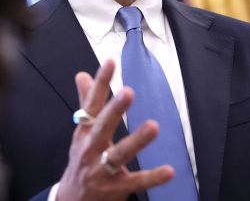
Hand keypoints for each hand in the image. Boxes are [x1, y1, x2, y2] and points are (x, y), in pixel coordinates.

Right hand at [56, 60, 173, 200]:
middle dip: (114, 110)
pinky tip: (169, 170)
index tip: (110, 62)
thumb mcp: (81, 132)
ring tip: (153, 126)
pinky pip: (136, 182)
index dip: (101, 83)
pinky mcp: (116, 188)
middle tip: (128, 91)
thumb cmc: (81, 160)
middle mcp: (91, 148)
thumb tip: (82, 74)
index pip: (92, 103)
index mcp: (84, 132)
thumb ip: (86, 102)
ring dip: (136, 140)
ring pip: (119, 154)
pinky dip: (152, 177)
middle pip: (102, 127)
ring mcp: (102, 170)